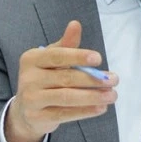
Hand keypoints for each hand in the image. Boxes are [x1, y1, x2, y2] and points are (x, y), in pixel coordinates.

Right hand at [5, 20, 118, 141]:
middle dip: (93, 79)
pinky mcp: (38, 117)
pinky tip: (101, 108)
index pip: (57, 56)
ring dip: (93, 96)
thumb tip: (75, 24)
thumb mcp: (52, 59)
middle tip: (114, 79)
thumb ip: (66, 44)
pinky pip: (65, 114)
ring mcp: (31, 99)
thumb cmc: (44, 78)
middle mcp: (28, 78)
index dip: (78, 56)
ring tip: (112, 95)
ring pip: (67, 97)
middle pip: (66, 78)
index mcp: (32, 58)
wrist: (26, 110)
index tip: (99, 58)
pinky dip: (85, 111)